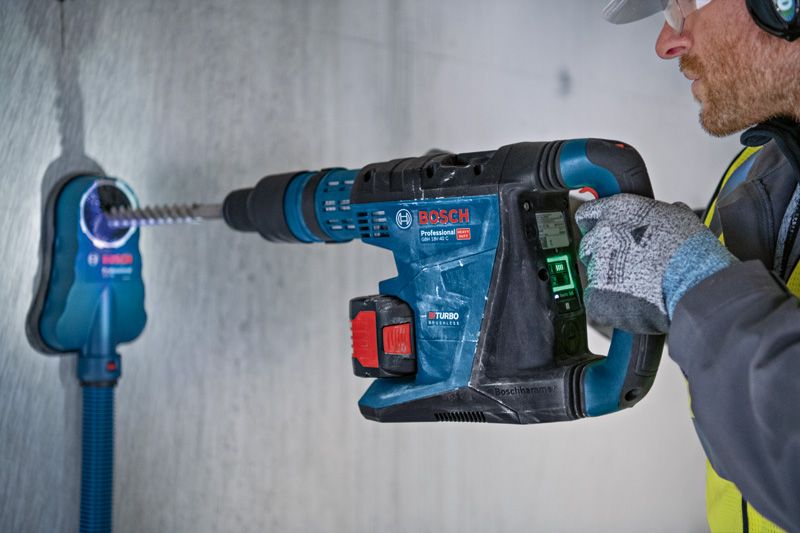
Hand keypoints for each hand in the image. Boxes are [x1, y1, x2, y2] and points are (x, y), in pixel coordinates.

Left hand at [575, 194, 735, 333]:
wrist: (694, 282)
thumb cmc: (691, 252)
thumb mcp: (679, 217)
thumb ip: (660, 214)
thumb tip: (668, 213)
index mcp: (618, 211)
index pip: (588, 214)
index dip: (596, 226)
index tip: (602, 233)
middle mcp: (602, 234)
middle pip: (588, 246)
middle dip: (604, 256)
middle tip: (628, 265)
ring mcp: (597, 264)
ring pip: (594, 274)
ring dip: (610, 280)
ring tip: (639, 285)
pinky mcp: (597, 294)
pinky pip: (596, 300)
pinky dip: (610, 304)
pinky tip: (632, 301)